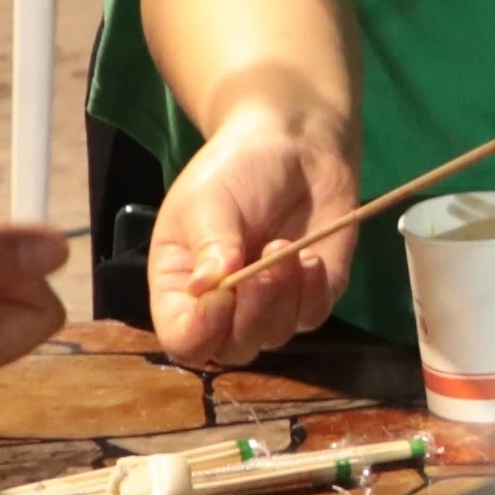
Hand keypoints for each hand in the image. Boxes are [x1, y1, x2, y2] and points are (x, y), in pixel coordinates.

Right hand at [143, 102, 359, 365]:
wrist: (295, 144)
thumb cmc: (235, 169)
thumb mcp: (208, 200)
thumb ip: (209, 244)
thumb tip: (206, 287)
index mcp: (181, 286)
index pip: (182, 339)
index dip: (200, 330)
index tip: (221, 293)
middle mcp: (222, 307)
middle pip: (230, 350)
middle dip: (251, 314)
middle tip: (263, 265)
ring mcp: (268, 306)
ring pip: (273, 336)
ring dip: (282, 297)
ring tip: (285, 245)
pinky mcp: (310, 297)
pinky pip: (312, 317)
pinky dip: (313, 292)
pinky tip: (311, 257)